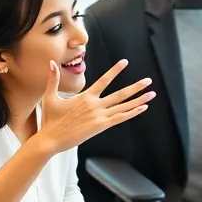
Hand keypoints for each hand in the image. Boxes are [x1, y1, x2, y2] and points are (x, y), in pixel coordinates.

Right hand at [37, 59, 153, 154]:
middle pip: (120, 94)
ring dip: (139, 101)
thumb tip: (51, 63)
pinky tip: (142, 108)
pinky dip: (132, 113)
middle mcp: (95, 105)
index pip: (104, 80)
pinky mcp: (100, 127)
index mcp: (85, 97)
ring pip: (123, 107)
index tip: (125, 62)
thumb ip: (53, 80)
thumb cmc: (50, 119)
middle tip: (148, 81)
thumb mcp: (50, 97)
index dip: (115, 71)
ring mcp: (99, 116)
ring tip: (151, 94)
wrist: (51, 139)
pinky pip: (120, 118)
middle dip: (136, 87)